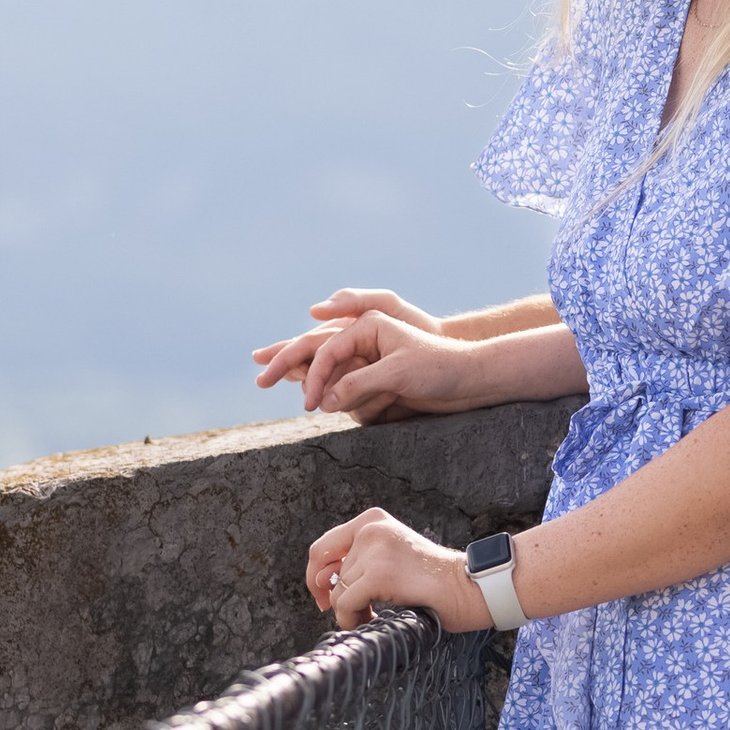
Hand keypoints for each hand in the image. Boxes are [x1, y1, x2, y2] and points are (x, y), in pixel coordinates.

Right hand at [256, 306, 486, 418]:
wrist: (470, 381)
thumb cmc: (440, 367)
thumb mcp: (398, 373)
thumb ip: (359, 383)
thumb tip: (327, 400)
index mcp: (367, 325)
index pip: (325, 349)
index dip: (314, 376)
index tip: (311, 404)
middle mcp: (364, 340)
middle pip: (317, 350)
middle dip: (288, 361)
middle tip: (259, 374)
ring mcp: (368, 359)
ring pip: (329, 369)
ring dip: (313, 379)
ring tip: (286, 381)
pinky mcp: (375, 379)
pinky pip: (346, 387)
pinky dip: (334, 392)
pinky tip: (322, 399)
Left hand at [306, 508, 488, 632]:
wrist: (468, 586)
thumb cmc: (434, 579)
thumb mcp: (391, 556)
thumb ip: (356, 562)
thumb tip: (317, 581)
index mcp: (373, 521)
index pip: (323, 546)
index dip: (317, 575)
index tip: (324, 594)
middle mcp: (370, 529)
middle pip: (330, 573)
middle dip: (339, 597)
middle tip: (359, 611)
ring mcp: (375, 550)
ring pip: (338, 592)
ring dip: (350, 611)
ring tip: (373, 616)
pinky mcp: (379, 574)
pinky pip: (346, 604)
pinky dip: (352, 619)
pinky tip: (372, 621)